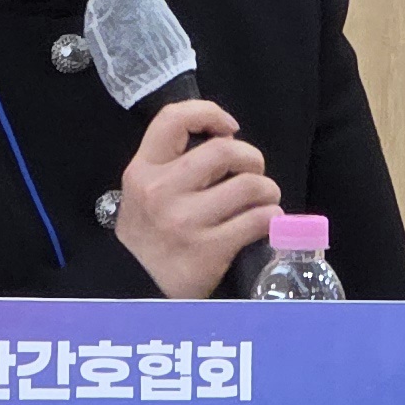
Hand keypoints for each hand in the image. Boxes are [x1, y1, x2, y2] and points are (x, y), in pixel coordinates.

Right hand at [112, 99, 281, 298]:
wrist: (133, 292)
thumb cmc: (148, 237)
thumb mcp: (142, 193)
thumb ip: (171, 164)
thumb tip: (224, 139)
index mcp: (143, 170)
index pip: (173, 118)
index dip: (209, 113)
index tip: (229, 127)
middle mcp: (162, 191)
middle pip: (225, 150)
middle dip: (252, 158)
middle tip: (253, 172)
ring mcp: (186, 221)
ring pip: (250, 185)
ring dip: (267, 190)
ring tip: (264, 199)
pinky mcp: (209, 250)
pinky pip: (258, 220)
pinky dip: (271, 218)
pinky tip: (265, 222)